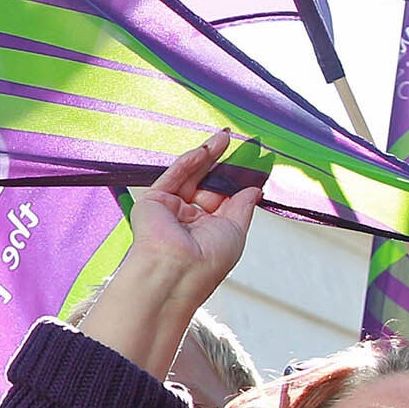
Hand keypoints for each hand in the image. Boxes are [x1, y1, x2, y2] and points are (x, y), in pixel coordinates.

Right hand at [78, 134, 259, 376]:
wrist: (177, 270)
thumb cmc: (208, 261)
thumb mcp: (237, 231)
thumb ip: (243, 206)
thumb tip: (255, 189)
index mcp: (209, 230)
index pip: (224, 198)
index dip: (236, 180)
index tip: (251, 162)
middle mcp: (189, 220)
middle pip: (207, 184)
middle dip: (222, 163)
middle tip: (238, 143)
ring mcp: (171, 210)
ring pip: (190, 176)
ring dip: (207, 155)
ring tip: (224, 137)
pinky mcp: (153, 201)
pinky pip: (174, 177)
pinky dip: (189, 162)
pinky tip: (205, 149)